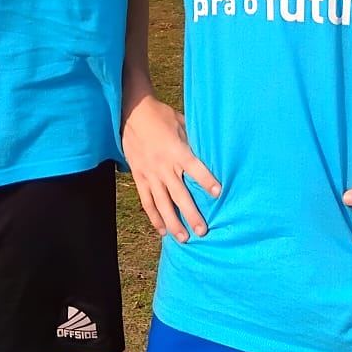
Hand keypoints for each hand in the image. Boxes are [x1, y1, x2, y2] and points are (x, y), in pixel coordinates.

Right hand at [122, 94, 220, 242]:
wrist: (133, 113)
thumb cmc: (162, 117)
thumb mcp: (182, 123)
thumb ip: (194, 141)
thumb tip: (212, 151)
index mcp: (177, 150)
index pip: (195, 168)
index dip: (206, 180)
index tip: (218, 193)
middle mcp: (163, 166)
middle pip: (179, 194)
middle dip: (191, 214)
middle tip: (202, 231)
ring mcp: (150, 174)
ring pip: (162, 203)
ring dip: (173, 222)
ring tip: (183, 238)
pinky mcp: (139, 177)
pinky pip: (147, 201)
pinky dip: (154, 217)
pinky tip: (162, 230)